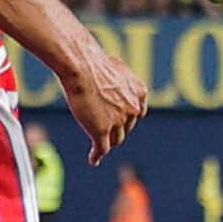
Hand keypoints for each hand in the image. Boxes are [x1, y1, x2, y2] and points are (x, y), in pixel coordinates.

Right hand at [59, 47, 147, 164]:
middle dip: (117, 128)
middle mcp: (133, 108)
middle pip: (126, 127)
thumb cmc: (94, 62)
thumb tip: (110, 82)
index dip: (127, 117)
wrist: (82, 65)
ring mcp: (118, 121)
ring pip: (116, 139)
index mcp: (140, 92)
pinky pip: (102, 148)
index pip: (137, 113)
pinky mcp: (102, 131)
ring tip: (99, 146)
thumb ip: (117, 81)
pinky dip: (97, 155)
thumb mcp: (114, 68)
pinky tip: (93, 160)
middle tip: (104, 128)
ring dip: (108, 142)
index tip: (120, 120)